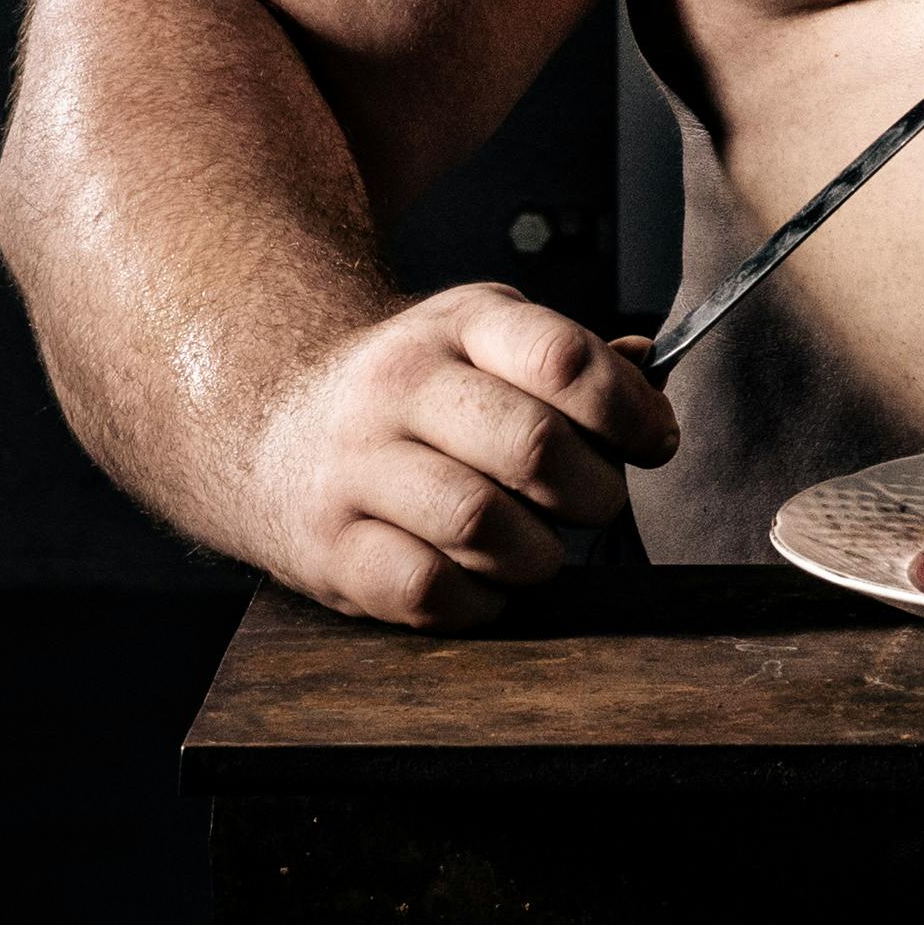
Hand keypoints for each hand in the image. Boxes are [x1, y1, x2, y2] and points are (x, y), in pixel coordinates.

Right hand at [246, 284, 678, 627]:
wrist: (269, 423)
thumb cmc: (416, 390)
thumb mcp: (486, 340)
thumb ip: (571, 361)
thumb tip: (650, 370)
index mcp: (460, 325)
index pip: (562, 359)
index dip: (631, 410)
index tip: (654, 441)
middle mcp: (399, 386)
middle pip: (532, 447)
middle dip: (595, 492)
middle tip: (594, 501)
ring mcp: (355, 469)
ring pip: (482, 525)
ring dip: (540, 553)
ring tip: (537, 545)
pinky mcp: (328, 549)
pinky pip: (428, 590)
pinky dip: (479, 599)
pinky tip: (482, 579)